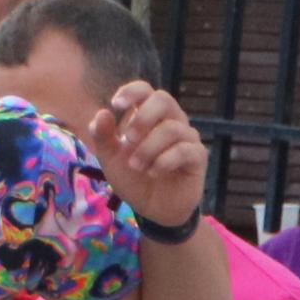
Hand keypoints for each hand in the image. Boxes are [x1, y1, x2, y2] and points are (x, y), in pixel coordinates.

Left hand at [84, 82, 209, 233]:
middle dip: (143, 118)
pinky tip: (153, 171)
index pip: (145, 90)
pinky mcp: (197, 157)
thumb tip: (102, 113)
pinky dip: (165, 160)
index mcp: (148, 115)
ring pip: (172, 128)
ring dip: (148, 148)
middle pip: (163, 99)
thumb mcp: (110, 158)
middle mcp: (171, 120)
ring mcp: (186, 137)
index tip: (116, 105)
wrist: (152, 208)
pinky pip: (185, 150)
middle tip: (128, 140)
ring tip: (136, 166)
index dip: (132, 92)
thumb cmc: (133, 177)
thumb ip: (102, 136)